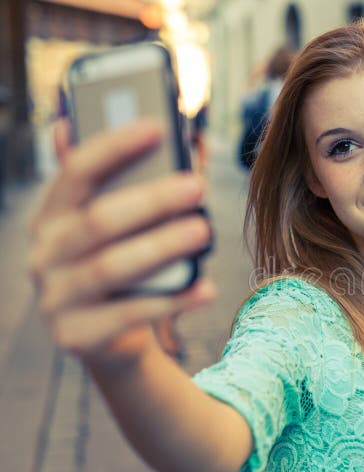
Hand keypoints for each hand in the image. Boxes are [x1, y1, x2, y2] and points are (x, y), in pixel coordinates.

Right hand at [27, 119, 214, 362]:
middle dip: (151, 200)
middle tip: (198, 187)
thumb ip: (148, 187)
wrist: (116, 340)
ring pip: (111, 266)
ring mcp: (55, 297)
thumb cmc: (131, 271)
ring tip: (204, 230)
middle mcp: (44, 253)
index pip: (76, 170)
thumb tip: (192, 138)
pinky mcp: (75, 336)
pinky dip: (172, 300)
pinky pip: (128, 315)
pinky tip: (206, 287)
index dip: (115, 146)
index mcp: (54, 216)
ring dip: (162, 246)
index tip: (159, 127)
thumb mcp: (130, 230)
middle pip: (98, 220)